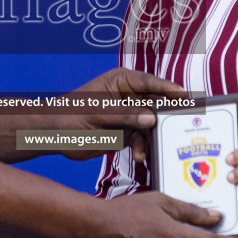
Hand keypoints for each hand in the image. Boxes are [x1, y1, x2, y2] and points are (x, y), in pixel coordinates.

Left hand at [61, 67, 184, 161]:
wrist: (53, 136)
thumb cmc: (70, 115)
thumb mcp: (98, 113)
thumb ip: (125, 115)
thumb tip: (151, 119)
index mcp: (121, 81)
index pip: (149, 83)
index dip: (167, 89)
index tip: (183, 96)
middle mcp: (129, 97)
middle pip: (155, 103)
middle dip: (167, 115)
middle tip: (183, 123)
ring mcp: (129, 115)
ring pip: (151, 124)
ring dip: (153, 136)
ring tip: (156, 146)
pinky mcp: (127, 133)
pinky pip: (142, 139)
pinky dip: (143, 147)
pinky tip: (140, 156)